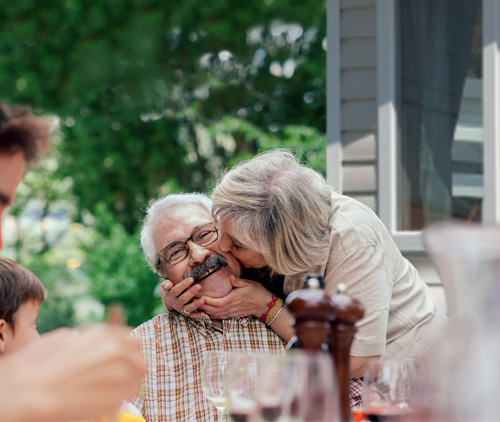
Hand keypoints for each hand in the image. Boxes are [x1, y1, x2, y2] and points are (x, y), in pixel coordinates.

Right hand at [0, 324, 144, 420]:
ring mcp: (120, 373)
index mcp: (104, 335)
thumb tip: (83, 342)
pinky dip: (117, 402)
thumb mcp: (61, 340)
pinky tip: (100, 403)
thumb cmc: (37, 366)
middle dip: (131, 370)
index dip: (126, 354)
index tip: (121, 362)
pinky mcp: (117, 397)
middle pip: (139, 360)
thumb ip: (81, 340)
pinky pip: (126, 399)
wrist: (29, 392)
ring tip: (106, 394)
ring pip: (136, 381)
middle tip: (118, 380)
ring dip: (125, 387)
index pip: (130, 342)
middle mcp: (117, 350)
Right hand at [159, 278, 206, 317]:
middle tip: (199, 286)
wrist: (168, 299)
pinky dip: (197, 315)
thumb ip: (166, 284)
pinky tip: (203, 313)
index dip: (183, 285)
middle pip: (183, 299)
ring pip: (188, 308)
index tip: (191, 279)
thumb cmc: (169, 288)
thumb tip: (168, 286)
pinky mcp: (186, 313)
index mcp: (169, 296)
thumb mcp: (164, 285)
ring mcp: (180, 309)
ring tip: (203, 299)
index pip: (176, 290)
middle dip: (191, 292)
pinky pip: (191, 315)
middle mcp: (174, 304)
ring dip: (196, 305)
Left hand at [199, 275, 272, 319]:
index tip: (199, 297)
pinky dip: (211, 315)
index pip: (217, 302)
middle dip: (202, 306)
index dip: (207, 301)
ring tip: (196, 306)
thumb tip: (231, 277)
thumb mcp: (249, 283)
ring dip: (205, 311)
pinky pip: (219, 316)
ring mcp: (231, 312)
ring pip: (214, 314)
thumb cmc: (257, 292)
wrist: (264, 305)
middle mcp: (230, 307)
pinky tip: (206, 311)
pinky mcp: (232, 315)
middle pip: (212, 310)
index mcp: (232, 299)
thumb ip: (238, 281)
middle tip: (192, 301)